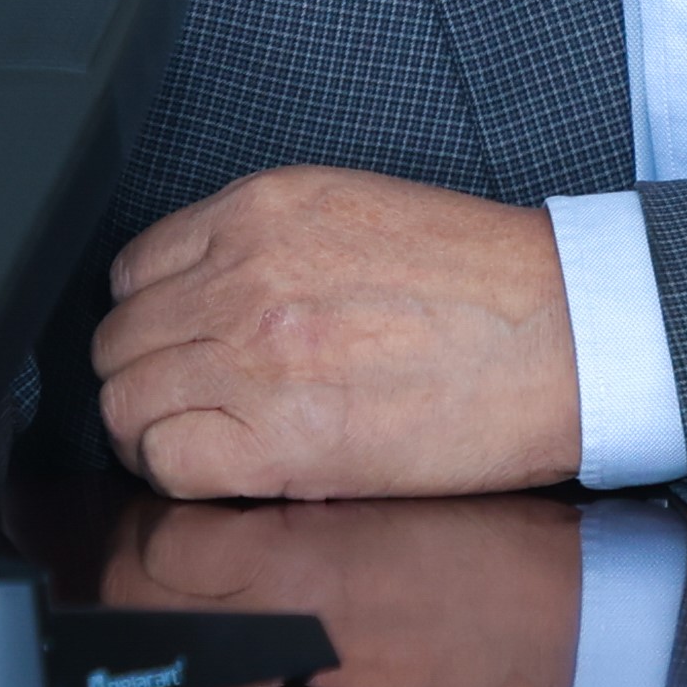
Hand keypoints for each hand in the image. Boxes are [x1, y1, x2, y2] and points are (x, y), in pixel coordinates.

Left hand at [90, 166, 584, 499]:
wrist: (567, 337)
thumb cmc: (488, 285)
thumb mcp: (359, 215)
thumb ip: (268, 247)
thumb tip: (208, 299)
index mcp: (263, 210)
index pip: (135, 271)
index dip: (152, 320)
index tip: (176, 347)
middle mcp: (243, 276)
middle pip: (120, 342)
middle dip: (147, 377)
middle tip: (192, 404)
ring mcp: (253, 358)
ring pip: (126, 406)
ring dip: (153, 431)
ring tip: (203, 445)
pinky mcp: (279, 441)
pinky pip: (168, 463)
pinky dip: (177, 475)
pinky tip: (221, 475)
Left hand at [107, 493, 585, 686]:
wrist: (568, 656)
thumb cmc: (486, 558)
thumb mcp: (374, 496)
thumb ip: (274, 507)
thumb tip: (190, 511)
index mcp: (294, 571)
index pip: (155, 546)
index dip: (157, 520)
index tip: (174, 511)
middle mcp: (272, 656)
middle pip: (138, 617)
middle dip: (142, 579)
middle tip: (179, 557)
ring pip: (158, 682)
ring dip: (165, 644)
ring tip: (212, 615)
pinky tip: (248, 673)